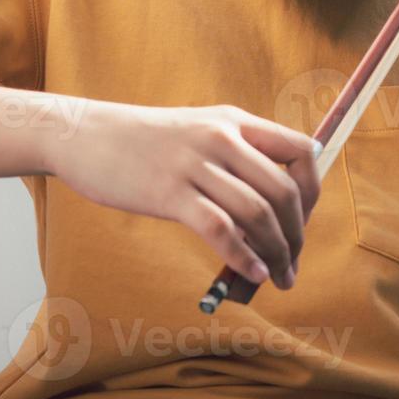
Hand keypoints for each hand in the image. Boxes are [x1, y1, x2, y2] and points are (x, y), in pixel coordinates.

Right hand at [47, 101, 319, 289]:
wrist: (85, 134)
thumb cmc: (144, 141)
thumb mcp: (199, 130)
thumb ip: (236, 156)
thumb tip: (271, 208)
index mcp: (235, 121)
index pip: (301, 151)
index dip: (312, 192)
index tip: (303, 222)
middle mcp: (222, 138)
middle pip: (284, 190)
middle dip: (297, 234)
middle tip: (293, 262)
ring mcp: (196, 165)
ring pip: (257, 213)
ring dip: (276, 253)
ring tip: (279, 277)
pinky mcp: (169, 193)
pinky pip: (220, 230)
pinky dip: (243, 257)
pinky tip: (251, 273)